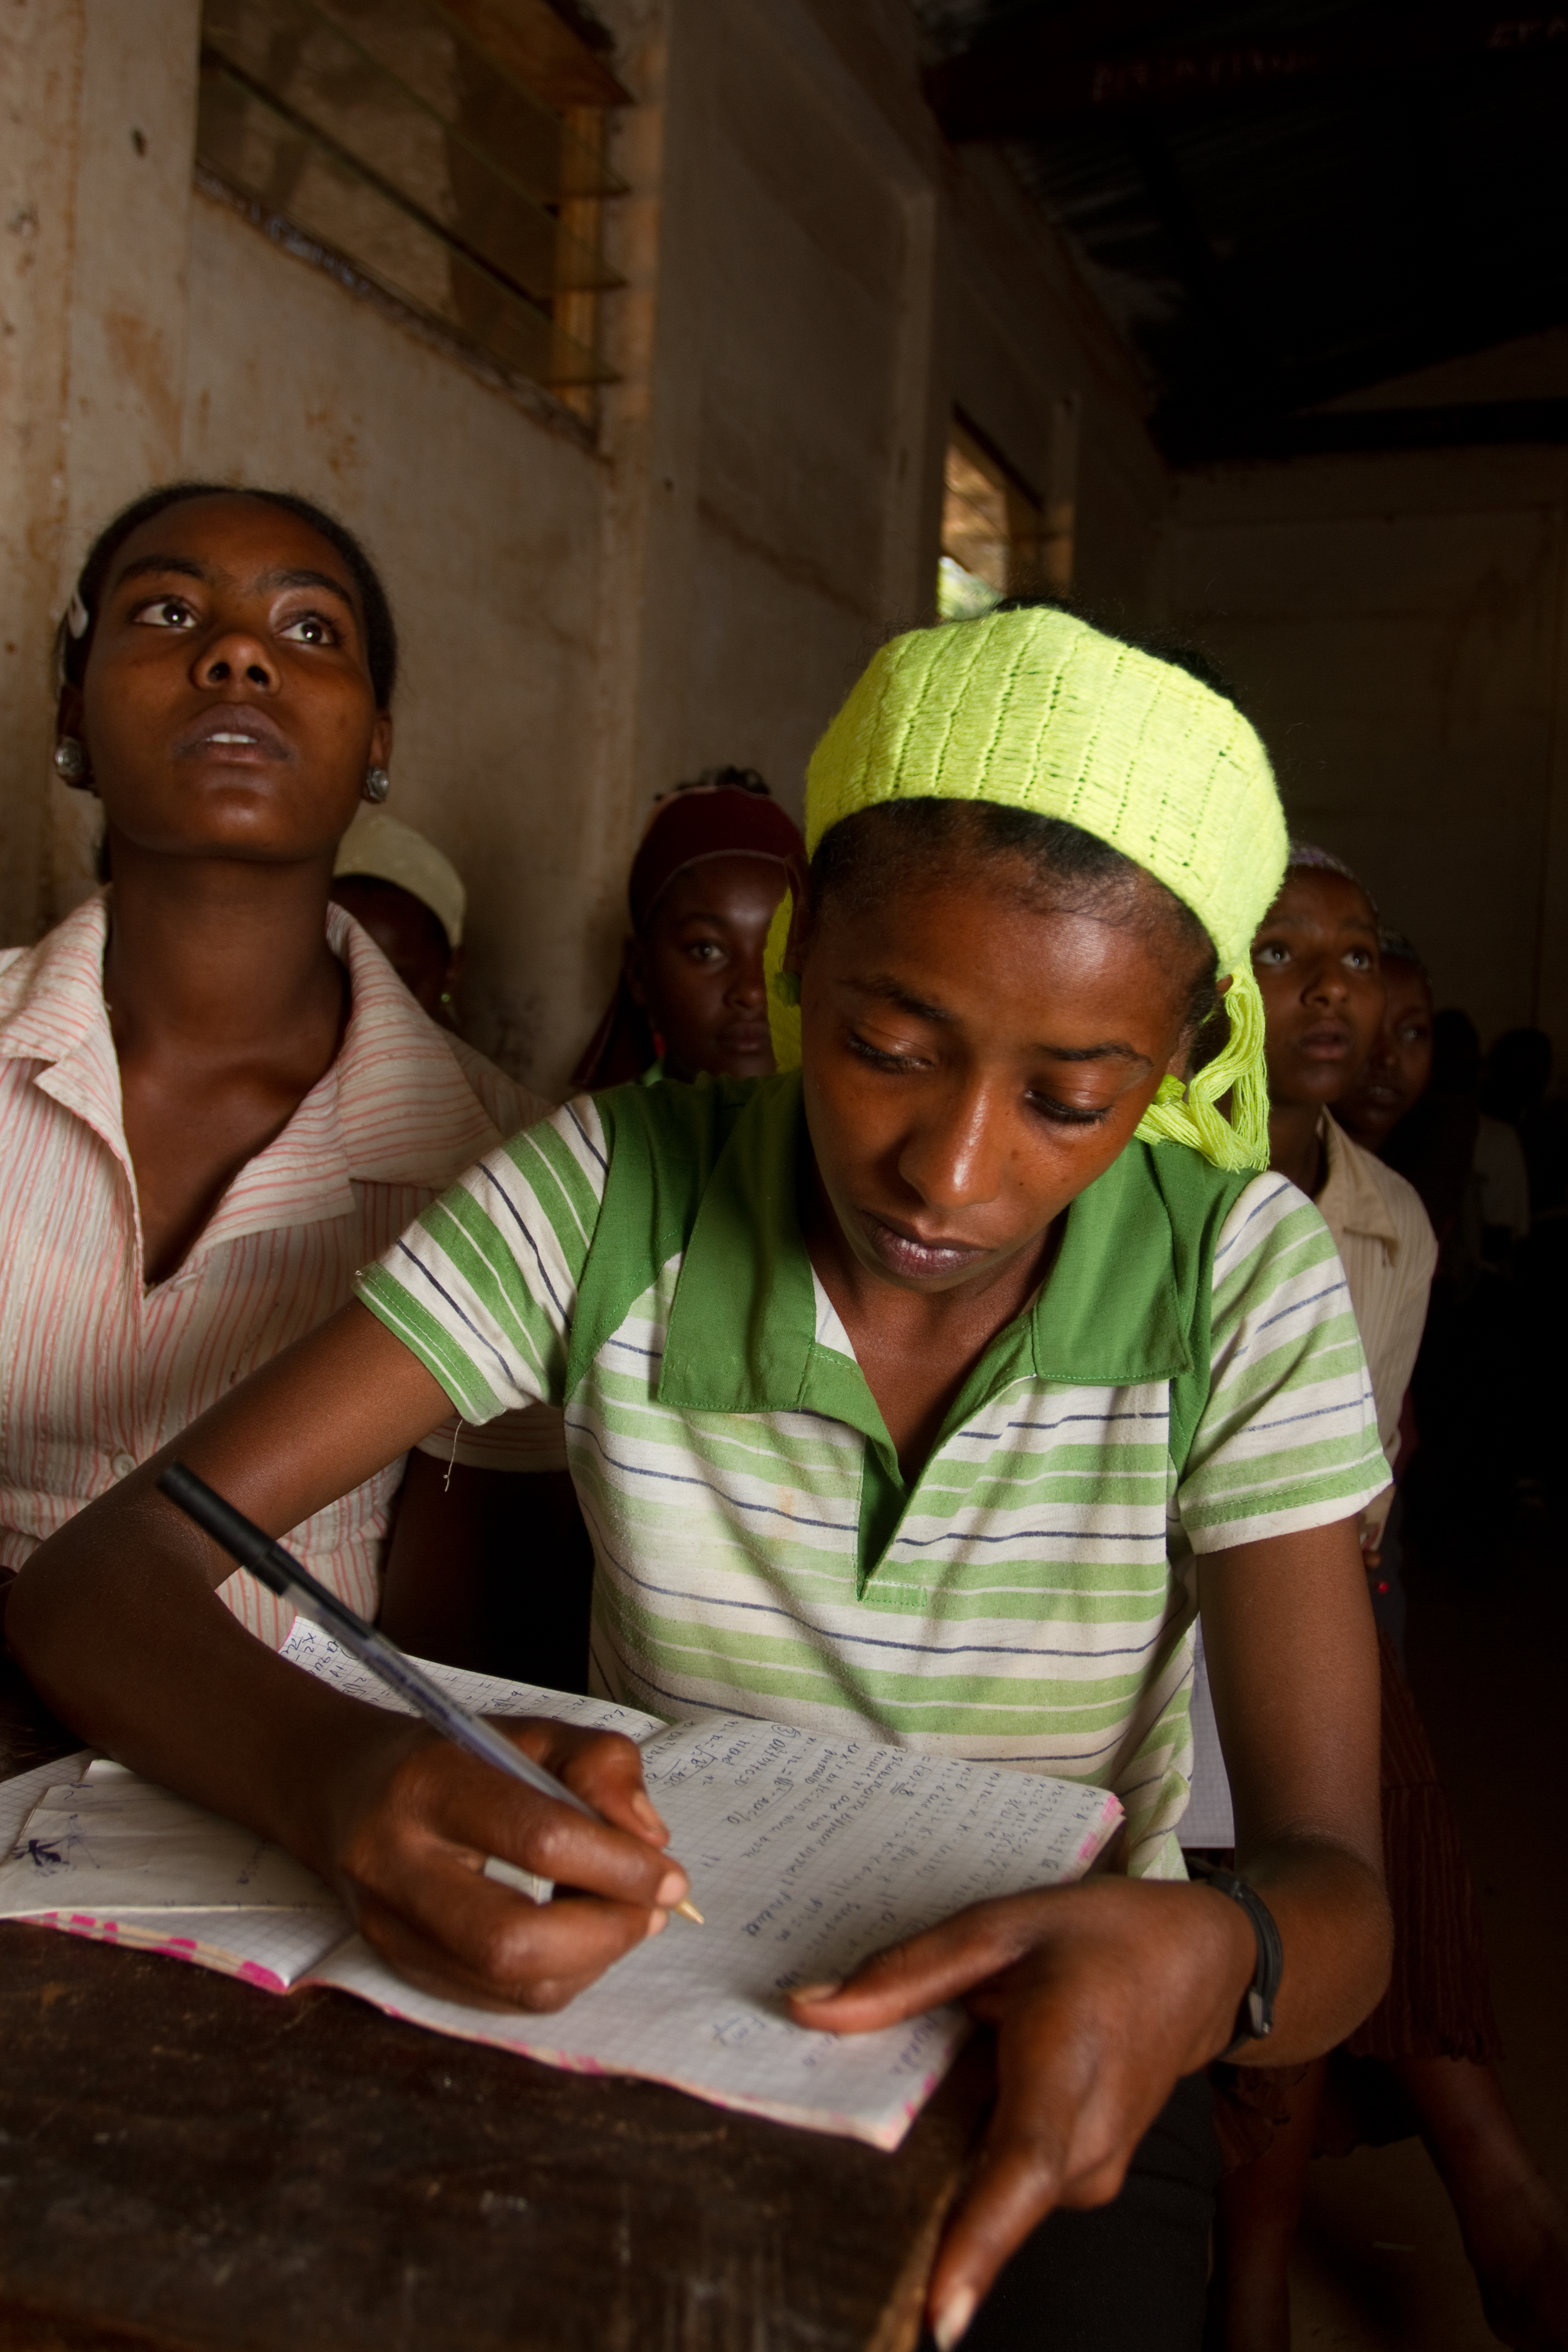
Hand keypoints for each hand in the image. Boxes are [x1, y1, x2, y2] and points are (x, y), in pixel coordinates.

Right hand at [321, 1716, 689, 2012]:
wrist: (344, 1789)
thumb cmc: (454, 1758)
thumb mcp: (531, 1733)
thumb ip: (600, 1766)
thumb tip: (650, 1840)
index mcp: (428, 1785)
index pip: (538, 1839)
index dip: (619, 1866)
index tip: (671, 1875)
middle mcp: (395, 1864)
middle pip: (512, 1939)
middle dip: (605, 1933)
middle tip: (653, 1910)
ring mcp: (389, 1927)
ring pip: (507, 1984)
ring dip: (591, 1961)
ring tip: (623, 1919)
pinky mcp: (397, 1967)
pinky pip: (496, 2000)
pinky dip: (559, 1977)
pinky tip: (581, 1938)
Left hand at [788, 1876, 1253, 2346]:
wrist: (1199, 1966)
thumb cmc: (1103, 1939)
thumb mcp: (1001, 1925)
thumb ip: (906, 1973)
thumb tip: (809, 2011)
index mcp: (1067, 2061)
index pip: (1023, 2168)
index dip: (979, 2245)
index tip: (939, 2316)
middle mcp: (1085, 2139)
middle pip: (985, 2191)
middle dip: (912, 2185)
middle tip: (844, 2148)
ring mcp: (1092, 2172)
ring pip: (990, 2188)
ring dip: (943, 2156)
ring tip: (939, 2075)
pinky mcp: (1084, 2182)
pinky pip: (1007, 2183)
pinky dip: (973, 2150)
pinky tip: (969, 2089)